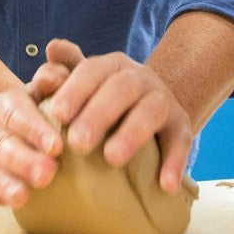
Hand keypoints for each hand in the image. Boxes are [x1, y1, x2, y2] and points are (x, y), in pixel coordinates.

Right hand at [0, 78, 63, 230]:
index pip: (18, 113)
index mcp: (9, 103)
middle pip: (2, 143)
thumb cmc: (52, 103)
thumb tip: (53, 76)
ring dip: (2, 184)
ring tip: (22, 198)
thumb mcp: (57, 84)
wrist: (27, 120)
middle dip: (23, 160)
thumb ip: (59, 73)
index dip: (34, 129)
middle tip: (48, 174)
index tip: (56, 147)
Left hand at [42, 39, 192, 194]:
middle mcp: (140, 78)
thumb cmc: (105, 98)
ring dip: (132, 134)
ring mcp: (163, 100)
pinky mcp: (181, 126)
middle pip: (121, 89)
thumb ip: (63, 71)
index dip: (75, 89)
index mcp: (111, 66)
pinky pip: (181, 141)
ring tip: (112, 158)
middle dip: (98, 114)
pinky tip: (165, 185)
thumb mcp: (84, 83)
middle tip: (77, 142)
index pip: (92, 70)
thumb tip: (52, 48)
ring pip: (151, 111)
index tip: (58, 113)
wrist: (155, 105)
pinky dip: (174, 161)